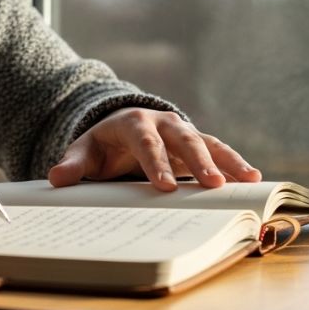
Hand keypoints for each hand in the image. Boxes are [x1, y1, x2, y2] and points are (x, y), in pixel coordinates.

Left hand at [47, 108, 261, 190]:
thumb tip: (56, 178)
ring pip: (208, 142)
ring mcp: (183, 131)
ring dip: (227, 161)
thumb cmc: (102, 145)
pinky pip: (219, 151)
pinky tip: (252, 180)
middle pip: (184, 139)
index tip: (164, 187)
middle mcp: (163, 122)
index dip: (155, 162)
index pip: (145, 141)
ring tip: (248, 179)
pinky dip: (234, 164)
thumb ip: (73, 164)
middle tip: (213, 184)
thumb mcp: (84, 152)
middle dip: (199, 162)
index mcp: (133, 122)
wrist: (120, 128)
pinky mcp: (197, 143)